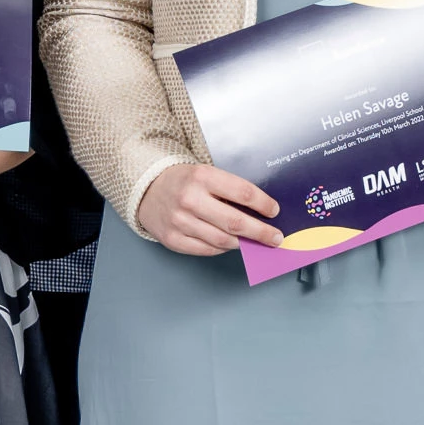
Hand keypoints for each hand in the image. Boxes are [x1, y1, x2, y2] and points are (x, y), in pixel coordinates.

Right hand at [139, 158, 280, 256]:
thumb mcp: (206, 174)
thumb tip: (261, 212)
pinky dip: (222, 249)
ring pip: (222, 240)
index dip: (263, 204)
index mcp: (202, 177)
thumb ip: (230, 190)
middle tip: (275, 237)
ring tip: (253, 241)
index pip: (243, 193)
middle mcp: (190, 199)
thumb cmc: (184, 182)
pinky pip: (207, 250)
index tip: (274, 211)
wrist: (147, 189)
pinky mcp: (173, 239)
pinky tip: (230, 244)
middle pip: (235, 222)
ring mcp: (180, 221)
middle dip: (261, 232)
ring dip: (243, 242)